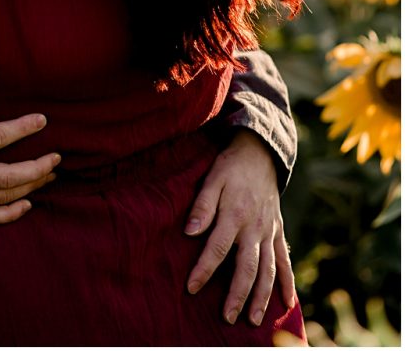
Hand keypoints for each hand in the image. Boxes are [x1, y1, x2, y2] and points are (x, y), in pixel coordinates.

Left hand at [184, 130, 294, 325]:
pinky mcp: (279, 233)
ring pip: (268, 271)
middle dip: (237, 295)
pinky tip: (286, 303)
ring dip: (262, 297)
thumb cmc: (230, 167)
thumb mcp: (212, 179)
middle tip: (227, 318)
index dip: (203, 270)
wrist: (260, 154)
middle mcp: (255, 228)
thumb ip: (202, 206)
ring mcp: (270, 232)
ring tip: (254, 320)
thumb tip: (189, 231)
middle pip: (247, 268)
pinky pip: (285, 262)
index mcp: (235, 215)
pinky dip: (287, 283)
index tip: (191, 288)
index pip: (216, 249)